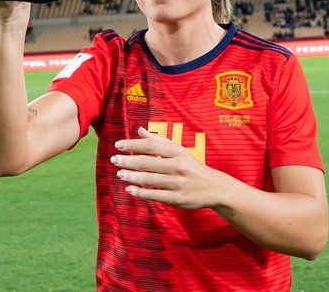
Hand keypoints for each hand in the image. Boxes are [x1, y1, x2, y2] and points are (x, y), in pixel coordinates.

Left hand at [111, 127, 226, 208]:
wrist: (214, 187)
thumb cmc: (191, 166)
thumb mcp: (179, 151)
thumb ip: (158, 141)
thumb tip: (139, 130)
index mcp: (177, 152)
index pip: (150, 146)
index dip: (132, 145)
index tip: (118, 145)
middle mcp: (177, 166)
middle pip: (147, 162)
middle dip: (127, 161)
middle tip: (114, 160)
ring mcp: (177, 183)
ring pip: (149, 179)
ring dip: (131, 177)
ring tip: (119, 174)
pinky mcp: (177, 198)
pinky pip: (154, 195)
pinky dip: (140, 192)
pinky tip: (130, 189)